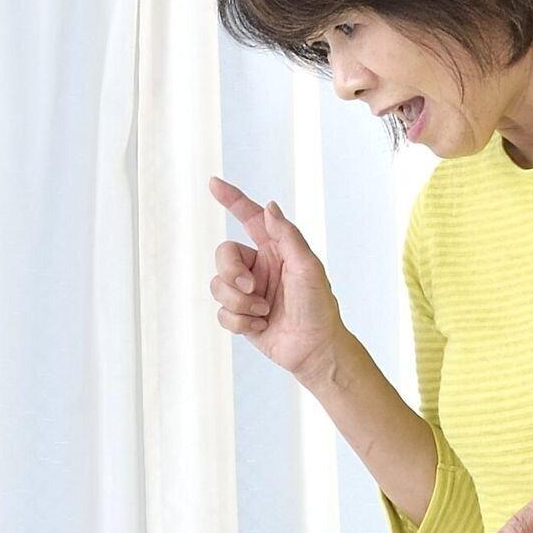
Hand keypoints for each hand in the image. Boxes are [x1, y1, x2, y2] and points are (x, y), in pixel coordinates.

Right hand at [209, 176, 344, 383]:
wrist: (315, 349)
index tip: (214, 183)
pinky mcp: (241, 316)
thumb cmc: (318, 306)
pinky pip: (222, 313)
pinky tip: (260, 326)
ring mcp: (248, 292)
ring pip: (218, 286)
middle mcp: (258, 267)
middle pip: (223, 255)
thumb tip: (269, 206)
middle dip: (232, 273)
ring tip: (264, 312)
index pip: (249, 217)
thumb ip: (287, 236)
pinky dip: (240, 321)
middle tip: (252, 288)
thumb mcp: (308, 266)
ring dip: (239, 302)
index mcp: (275, 249)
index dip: (232, 200)